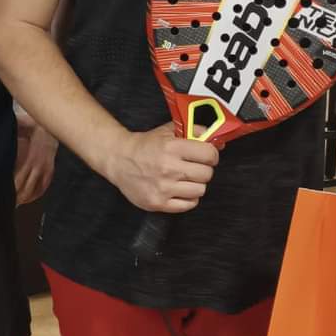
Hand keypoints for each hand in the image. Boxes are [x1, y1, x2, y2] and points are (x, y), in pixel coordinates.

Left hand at [14, 110, 57, 205]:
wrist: (49, 127)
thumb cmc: (32, 126)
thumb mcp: (17, 128)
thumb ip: (7, 136)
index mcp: (29, 159)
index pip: (17, 180)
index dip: (9, 189)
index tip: (1, 195)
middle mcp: (37, 167)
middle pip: (24, 188)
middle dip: (15, 198)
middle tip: (8, 204)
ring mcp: (44, 170)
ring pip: (34, 190)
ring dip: (24, 198)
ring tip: (16, 204)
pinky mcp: (50, 171)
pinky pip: (44, 187)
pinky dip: (37, 194)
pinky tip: (30, 198)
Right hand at [103, 123, 218, 212]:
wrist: (119, 159)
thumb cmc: (145, 146)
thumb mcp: (168, 131)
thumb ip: (193, 131)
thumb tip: (216, 140)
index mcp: (171, 148)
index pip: (209, 154)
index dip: (211, 155)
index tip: (207, 155)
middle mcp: (168, 168)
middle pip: (206, 174)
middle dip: (204, 169)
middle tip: (195, 167)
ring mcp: (163, 188)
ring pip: (200, 190)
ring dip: (196, 184)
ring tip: (185, 178)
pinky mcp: (158, 203)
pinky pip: (188, 205)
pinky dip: (188, 197)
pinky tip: (179, 189)